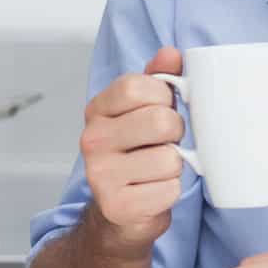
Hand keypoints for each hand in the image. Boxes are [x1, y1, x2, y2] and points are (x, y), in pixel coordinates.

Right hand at [79, 47, 187, 256]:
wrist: (119, 214)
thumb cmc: (136, 154)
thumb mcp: (144, 111)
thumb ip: (158, 79)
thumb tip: (170, 53)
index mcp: (97, 110)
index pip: (138, 87)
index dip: (163, 97)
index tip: (162, 109)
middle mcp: (92, 140)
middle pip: (160, 121)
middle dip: (175, 134)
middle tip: (165, 144)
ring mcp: (100, 175)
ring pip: (169, 159)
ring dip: (174, 168)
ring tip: (157, 171)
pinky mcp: (117, 206)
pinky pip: (169, 190)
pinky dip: (170, 192)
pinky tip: (154, 192)